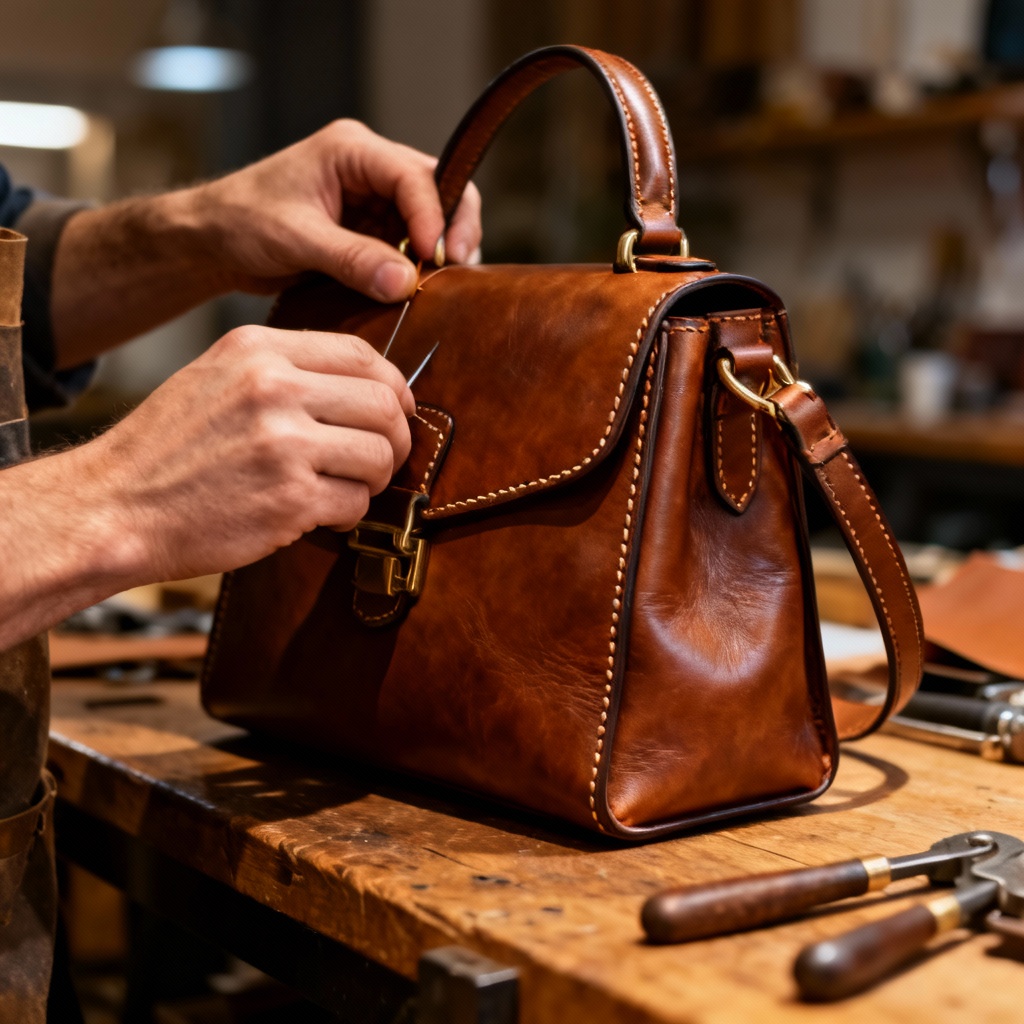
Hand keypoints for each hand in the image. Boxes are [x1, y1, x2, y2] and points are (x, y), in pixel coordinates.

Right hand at [65, 325, 414, 582]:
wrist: (112, 506)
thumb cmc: (166, 449)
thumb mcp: (217, 377)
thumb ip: (285, 371)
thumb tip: (366, 385)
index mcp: (257, 350)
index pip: (362, 354)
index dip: (394, 387)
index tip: (397, 411)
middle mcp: (272, 388)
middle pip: (384, 405)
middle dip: (396, 438)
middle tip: (380, 459)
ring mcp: (283, 445)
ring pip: (380, 456)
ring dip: (374, 480)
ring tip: (344, 488)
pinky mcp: (289, 499)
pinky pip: (356, 503)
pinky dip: (348, 514)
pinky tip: (318, 513)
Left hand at [183, 118, 482, 301]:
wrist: (212, 242)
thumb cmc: (241, 222)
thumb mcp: (297, 239)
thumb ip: (353, 259)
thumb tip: (406, 282)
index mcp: (352, 150)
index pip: (414, 176)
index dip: (434, 215)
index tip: (435, 256)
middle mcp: (370, 169)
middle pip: (438, 190)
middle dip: (453, 228)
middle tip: (458, 267)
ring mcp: (374, 201)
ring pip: (431, 220)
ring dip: (440, 252)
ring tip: (440, 285)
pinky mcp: (371, 231)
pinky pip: (410, 246)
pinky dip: (419, 267)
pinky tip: (420, 290)